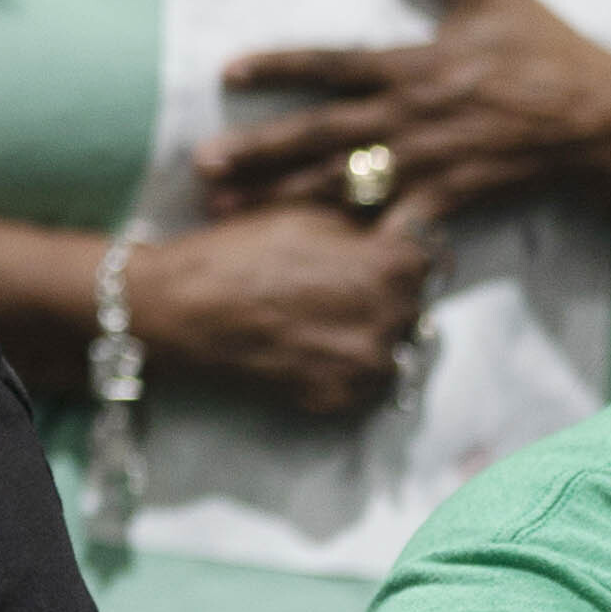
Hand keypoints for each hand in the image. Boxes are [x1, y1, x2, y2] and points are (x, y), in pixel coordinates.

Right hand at [130, 200, 439, 418]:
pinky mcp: (337, 397)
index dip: (400, 251)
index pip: (430, 258)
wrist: (180, 306)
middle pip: (412, 305)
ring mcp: (366, 364)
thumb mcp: (312, 214)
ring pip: (390, 347)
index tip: (380, 251)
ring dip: (367, 334)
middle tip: (341, 286)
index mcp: (394, 265)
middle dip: (385, 294)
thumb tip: (397, 224)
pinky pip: (359, 381)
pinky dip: (341, 366)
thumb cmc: (241, 249)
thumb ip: (367, 223)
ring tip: (321, 319)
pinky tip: (307, 345)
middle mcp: (392, 318)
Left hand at [203, 0, 610, 227]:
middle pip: (321, 134)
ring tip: (230, 212)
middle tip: (202, 165)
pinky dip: (360, 245)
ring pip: (344, 184)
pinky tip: (316, 264)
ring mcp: (431, 163)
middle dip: (259, 151)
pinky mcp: (452, 198)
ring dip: (284, 198)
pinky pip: (398, 225)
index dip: (278, 65)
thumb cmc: (550, 51)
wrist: (609, 121)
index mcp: (415, 65)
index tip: (226, 70)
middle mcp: (414, 117)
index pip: (331, 63)